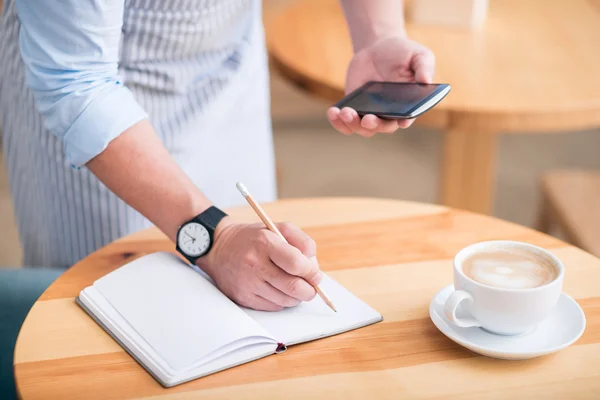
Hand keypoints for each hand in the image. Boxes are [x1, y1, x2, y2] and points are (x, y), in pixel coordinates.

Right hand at [197, 218, 322, 310]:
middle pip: (292, 287)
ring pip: (285, 300)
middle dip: (309, 290)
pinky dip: (282, 301)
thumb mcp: (277, 228)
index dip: (311, 272)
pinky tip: (279, 291)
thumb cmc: (253, 239)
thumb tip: (314, 265)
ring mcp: (248, 283)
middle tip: (312, 287)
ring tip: (295, 287)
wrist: (218, 249)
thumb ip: (301, 241)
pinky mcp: (243, 298)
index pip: (296, 263)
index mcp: (265, 243)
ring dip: (296, 297)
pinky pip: (272, 306)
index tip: (316, 274)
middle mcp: (255, 264)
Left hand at [328, 35, 434, 136]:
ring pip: (361, 128)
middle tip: (367, 118)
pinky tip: (333, 112)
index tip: (400, 122)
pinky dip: (337, 121)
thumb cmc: (403, 53)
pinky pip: (345, 122)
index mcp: (408, 105)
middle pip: (381, 127)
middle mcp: (389, 114)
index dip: (404, 121)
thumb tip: (426, 80)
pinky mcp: (354, 109)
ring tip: (344, 112)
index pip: (407, 117)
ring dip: (352, 124)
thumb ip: (424, 66)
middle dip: (374, 125)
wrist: (378, 49)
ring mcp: (370, 113)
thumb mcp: (419, 55)